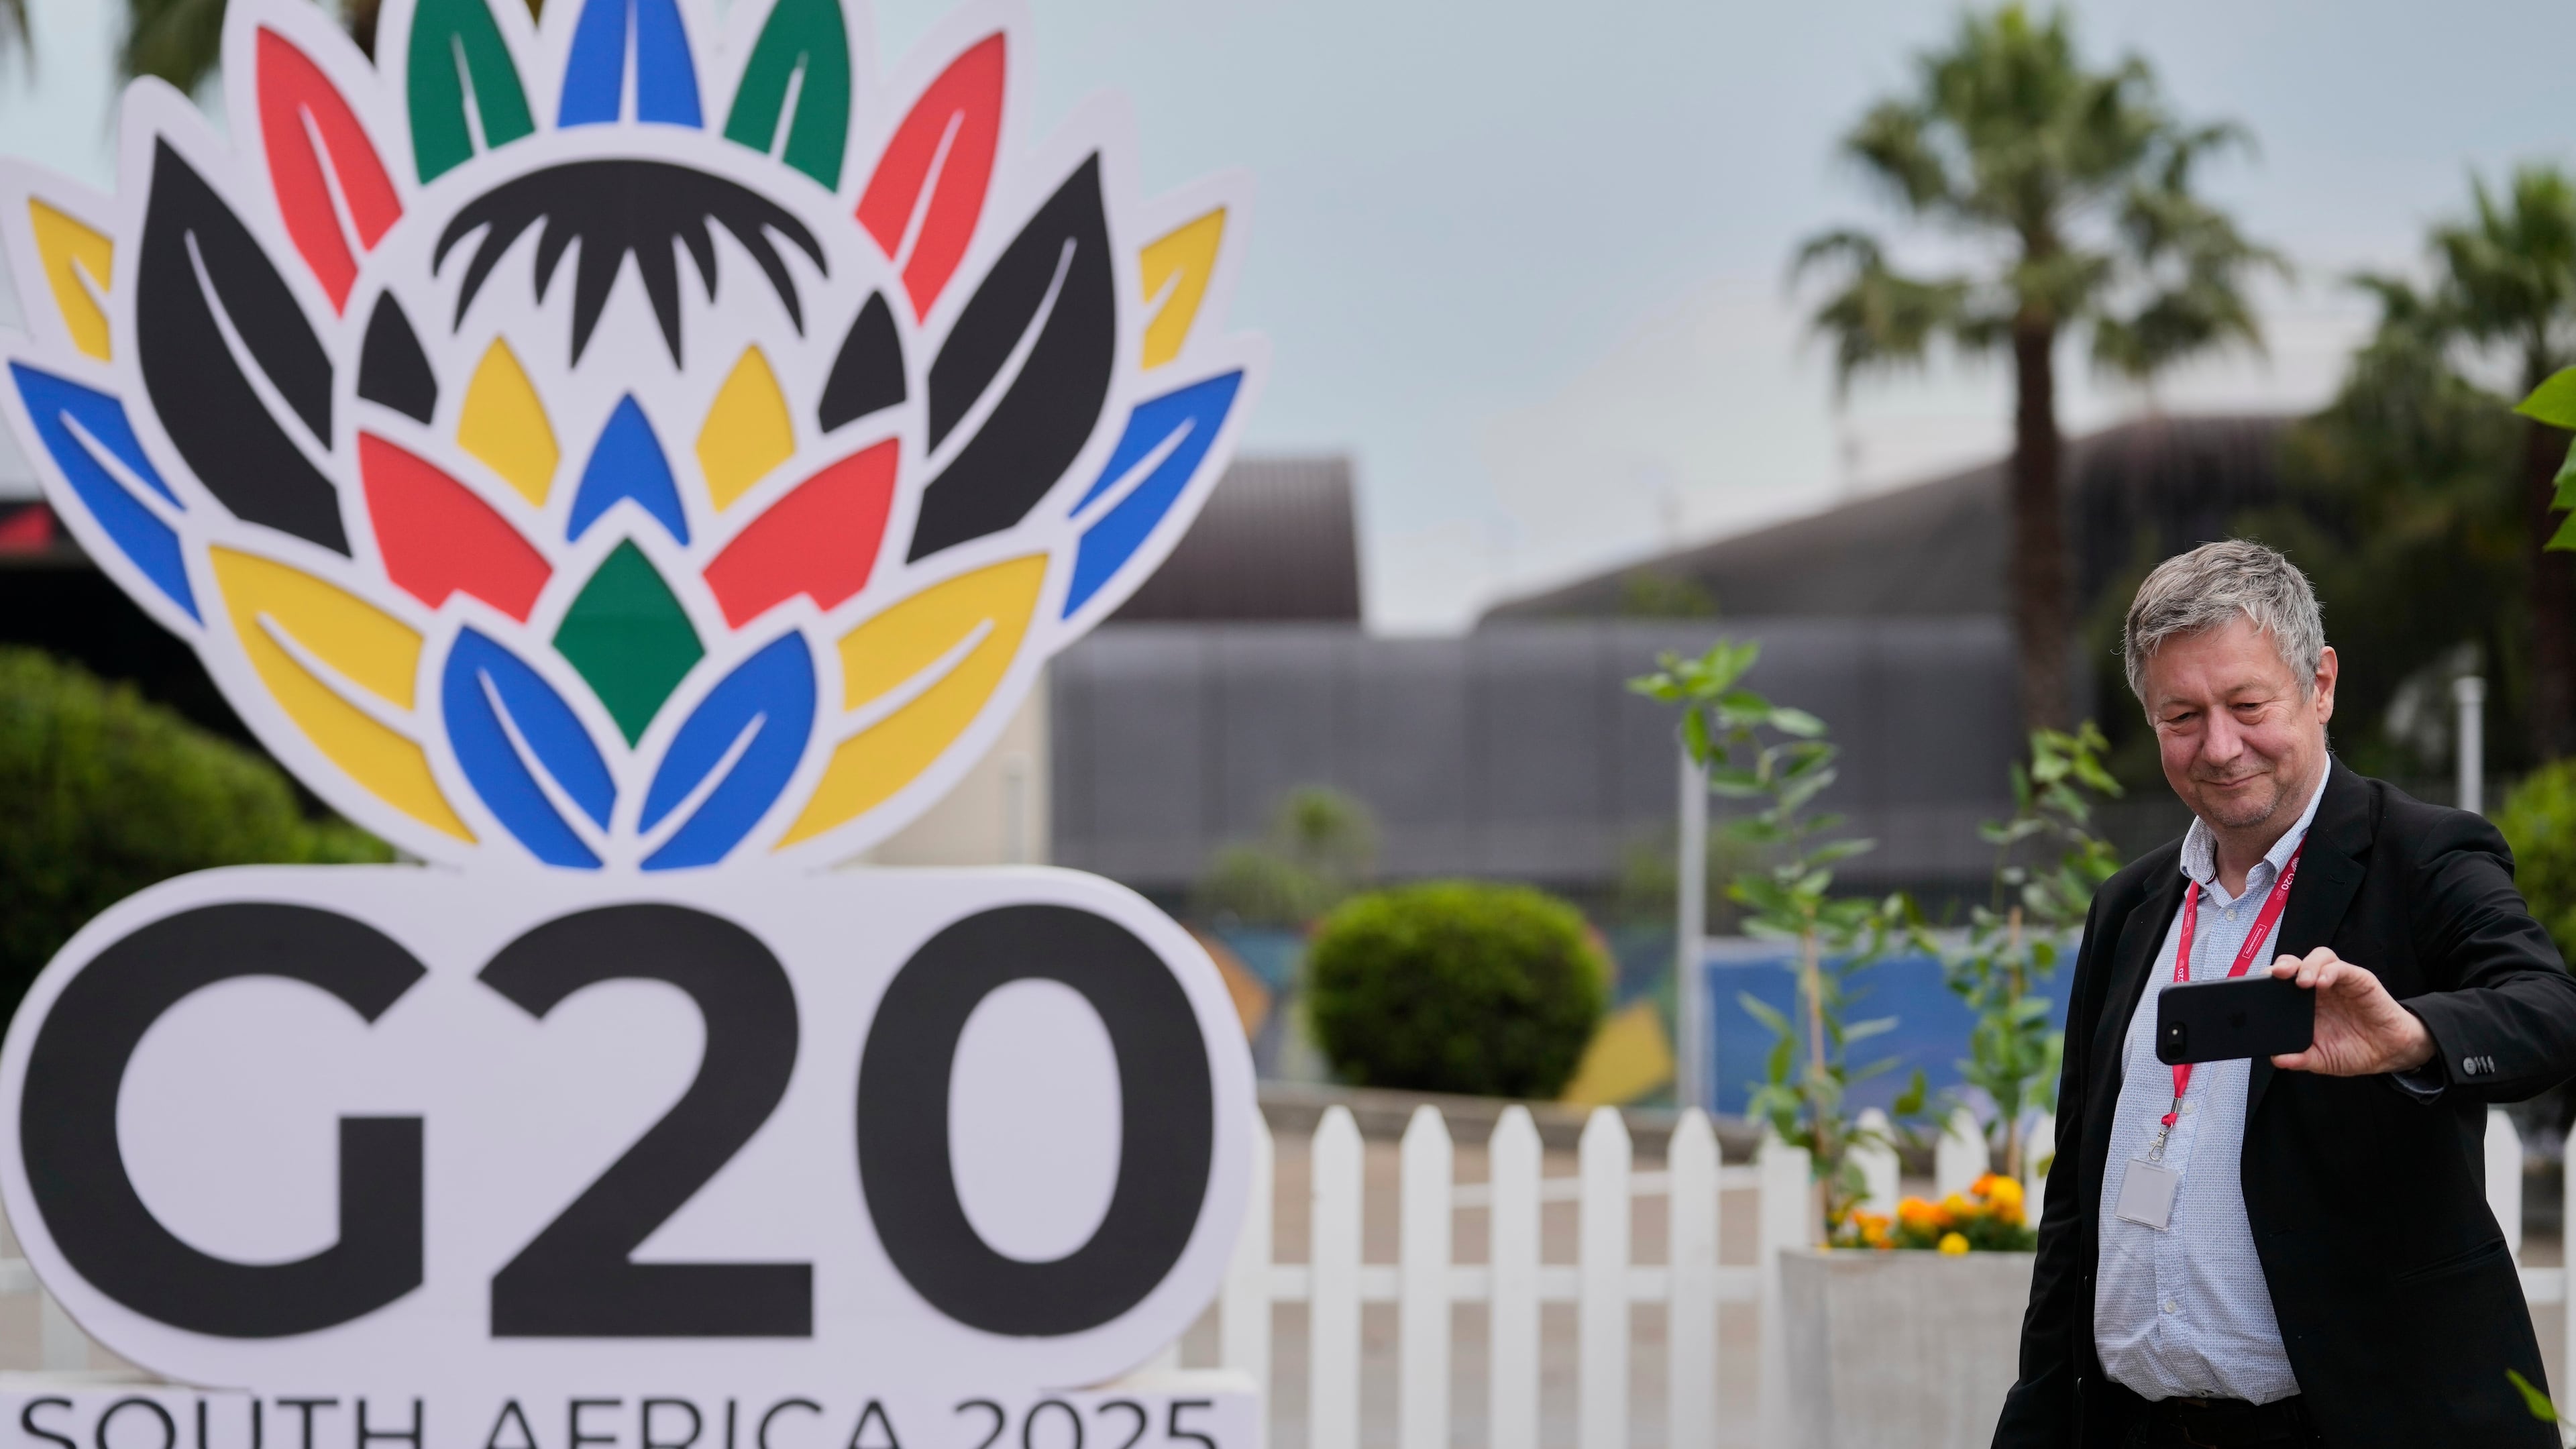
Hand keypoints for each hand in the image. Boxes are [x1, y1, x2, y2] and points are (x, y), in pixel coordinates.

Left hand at [2268, 948, 2435, 1075]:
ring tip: (2302, 982)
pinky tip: (2323, 982)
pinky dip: (2330, 971)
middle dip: (2281, 965)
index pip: (2280, 983)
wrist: (2389, 1053)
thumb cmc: (2353, 1050)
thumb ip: (2300, 1059)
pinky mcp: (2359, 980)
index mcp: (2303, 1004)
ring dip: (2306, 965)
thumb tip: (2277, 1059)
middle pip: (2295, 964)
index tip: (2254, 988)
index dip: (2267, 981)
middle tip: (2274, 975)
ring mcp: (2338, 982)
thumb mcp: (2322, 1059)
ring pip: (2318, 958)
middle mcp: (2318, 989)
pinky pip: (2342, 968)